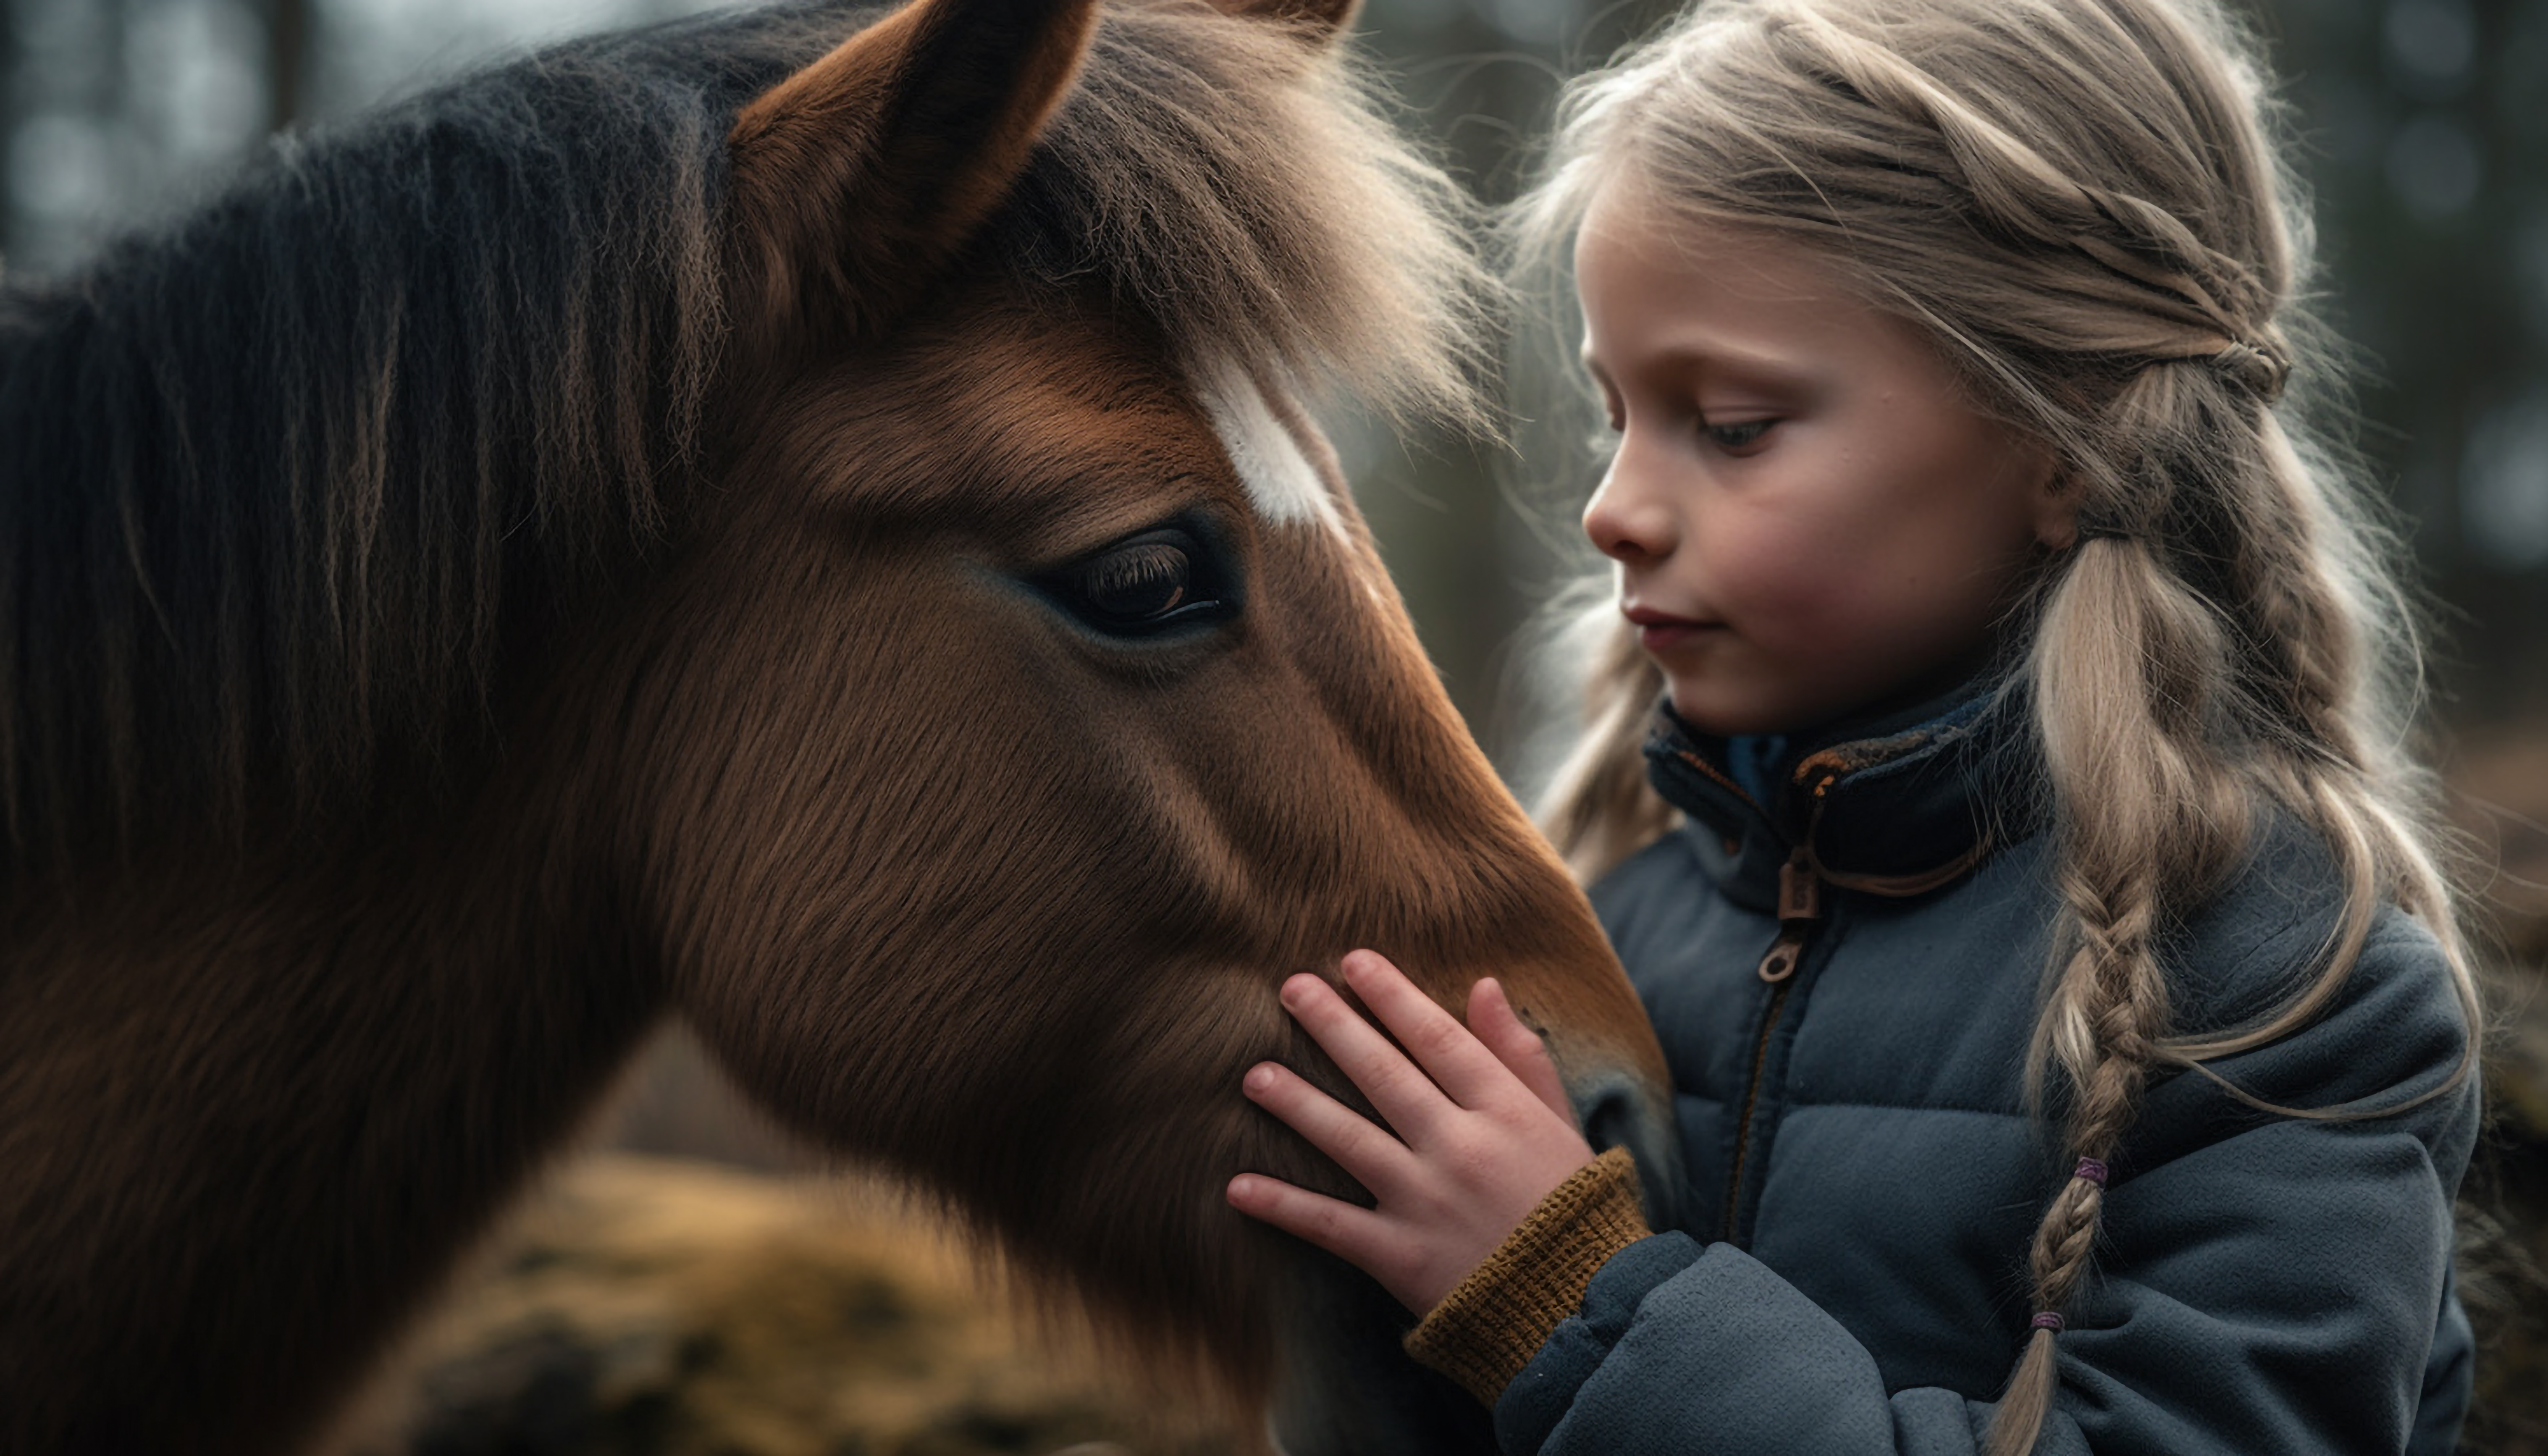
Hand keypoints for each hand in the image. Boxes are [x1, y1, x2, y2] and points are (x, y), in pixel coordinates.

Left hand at [1226, 949, 1596, 1314]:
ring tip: (1254, 1074)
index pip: (1438, 1039)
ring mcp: (1426, 1202)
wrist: (1580, 1309)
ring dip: (1297, 1104)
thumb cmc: (1572, 1209)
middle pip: (1385, 1075)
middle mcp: (1461, 1148)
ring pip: (1349, 1139)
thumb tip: (1484, 985)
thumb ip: (1521, 1057)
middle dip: (1335, 1026)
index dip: (1392, 996)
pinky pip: (1330, 1225)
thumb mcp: (1560, 1125)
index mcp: (1504, 1113)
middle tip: (1291, 987)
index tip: (1353, 961)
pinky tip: (1238, 1186)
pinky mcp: (1401, 1256)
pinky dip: (1283, 1205)